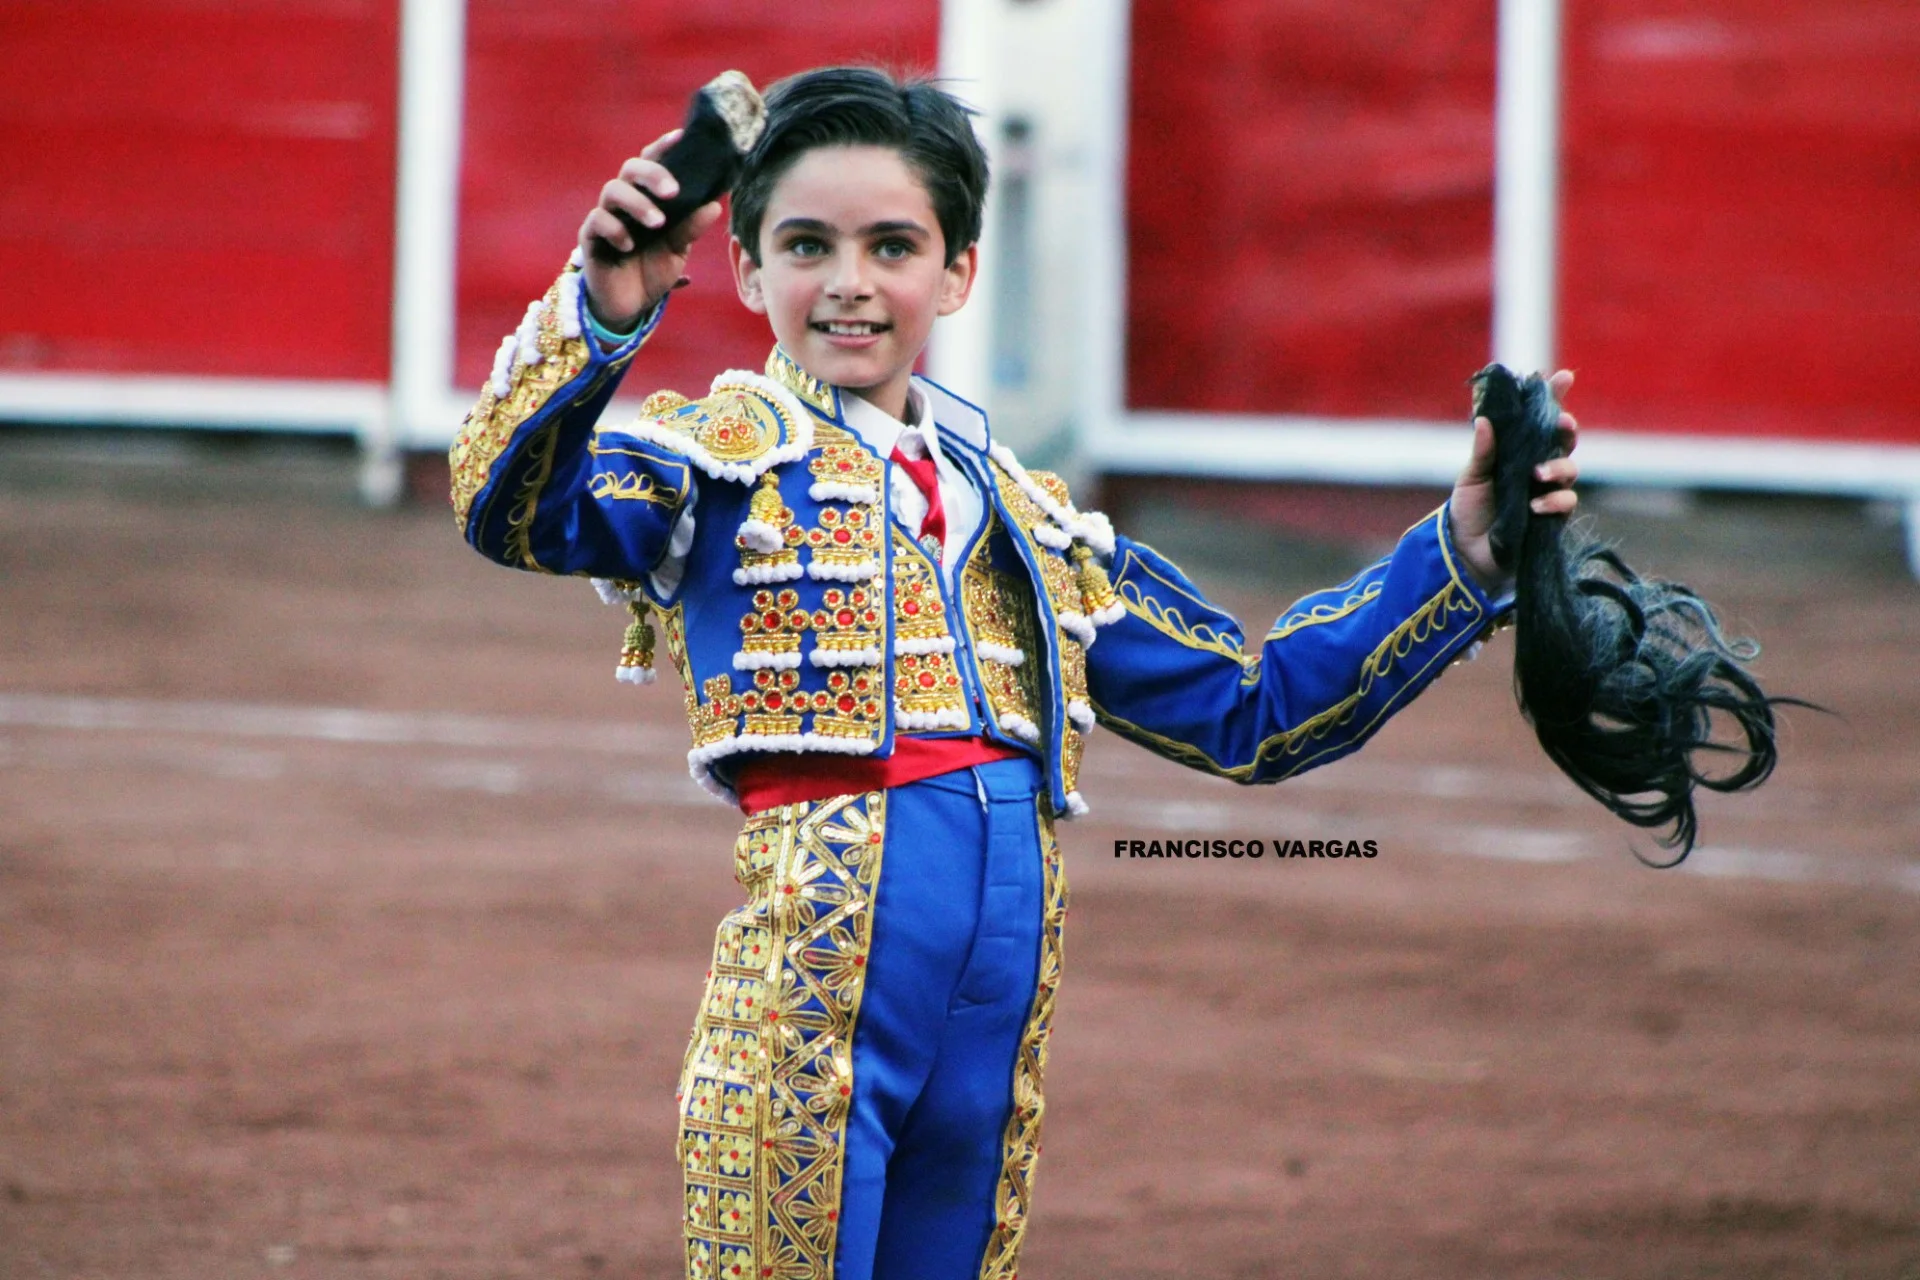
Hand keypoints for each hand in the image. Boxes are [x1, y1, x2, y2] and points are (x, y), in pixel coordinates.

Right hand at [578, 129, 725, 330]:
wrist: (629, 308)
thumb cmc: (652, 271)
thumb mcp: (677, 251)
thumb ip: (691, 228)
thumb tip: (714, 205)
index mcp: (647, 198)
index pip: (652, 163)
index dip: (663, 147)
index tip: (681, 137)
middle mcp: (625, 201)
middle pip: (630, 169)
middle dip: (652, 174)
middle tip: (673, 191)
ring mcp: (605, 217)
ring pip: (613, 190)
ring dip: (638, 204)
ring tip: (658, 223)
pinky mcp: (590, 238)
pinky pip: (598, 221)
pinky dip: (616, 230)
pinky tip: (629, 246)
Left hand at [1448, 368, 1579, 592]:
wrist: (1467, 552)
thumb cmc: (1469, 511)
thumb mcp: (1472, 478)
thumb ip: (1483, 452)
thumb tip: (1485, 420)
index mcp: (1518, 451)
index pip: (1539, 419)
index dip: (1554, 397)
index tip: (1563, 377)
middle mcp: (1537, 466)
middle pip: (1563, 440)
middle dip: (1566, 429)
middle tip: (1563, 425)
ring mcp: (1547, 491)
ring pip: (1570, 468)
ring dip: (1559, 466)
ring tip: (1537, 475)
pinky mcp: (1553, 517)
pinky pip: (1567, 501)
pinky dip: (1555, 500)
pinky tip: (1535, 506)